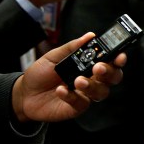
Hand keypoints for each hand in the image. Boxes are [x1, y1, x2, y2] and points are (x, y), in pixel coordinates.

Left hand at [11, 32, 125, 122]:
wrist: (24, 93)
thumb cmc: (41, 73)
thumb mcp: (54, 56)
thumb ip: (72, 47)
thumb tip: (90, 36)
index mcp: (90, 64)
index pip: (111, 61)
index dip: (118, 58)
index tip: (119, 55)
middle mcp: (92, 79)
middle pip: (113, 78)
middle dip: (110, 72)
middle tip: (98, 67)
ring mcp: (85, 94)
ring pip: (102, 92)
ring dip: (93, 85)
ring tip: (78, 80)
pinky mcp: (76, 107)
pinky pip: (82, 103)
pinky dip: (72, 96)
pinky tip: (61, 90)